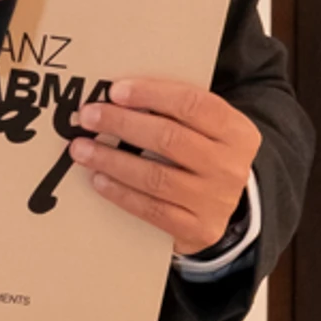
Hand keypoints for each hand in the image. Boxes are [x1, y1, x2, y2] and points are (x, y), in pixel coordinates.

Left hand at [69, 74, 259, 253]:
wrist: (227, 210)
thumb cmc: (206, 158)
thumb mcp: (207, 130)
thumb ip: (177, 112)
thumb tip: (119, 97)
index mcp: (238, 132)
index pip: (192, 104)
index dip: (151, 94)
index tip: (116, 91)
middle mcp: (230, 166)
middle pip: (169, 139)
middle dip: (122, 124)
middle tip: (88, 117)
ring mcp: (215, 201)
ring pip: (155, 177)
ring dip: (112, 160)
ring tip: (82, 149)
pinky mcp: (197, 229)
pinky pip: (151, 209)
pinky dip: (121, 193)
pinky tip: (99, 180)